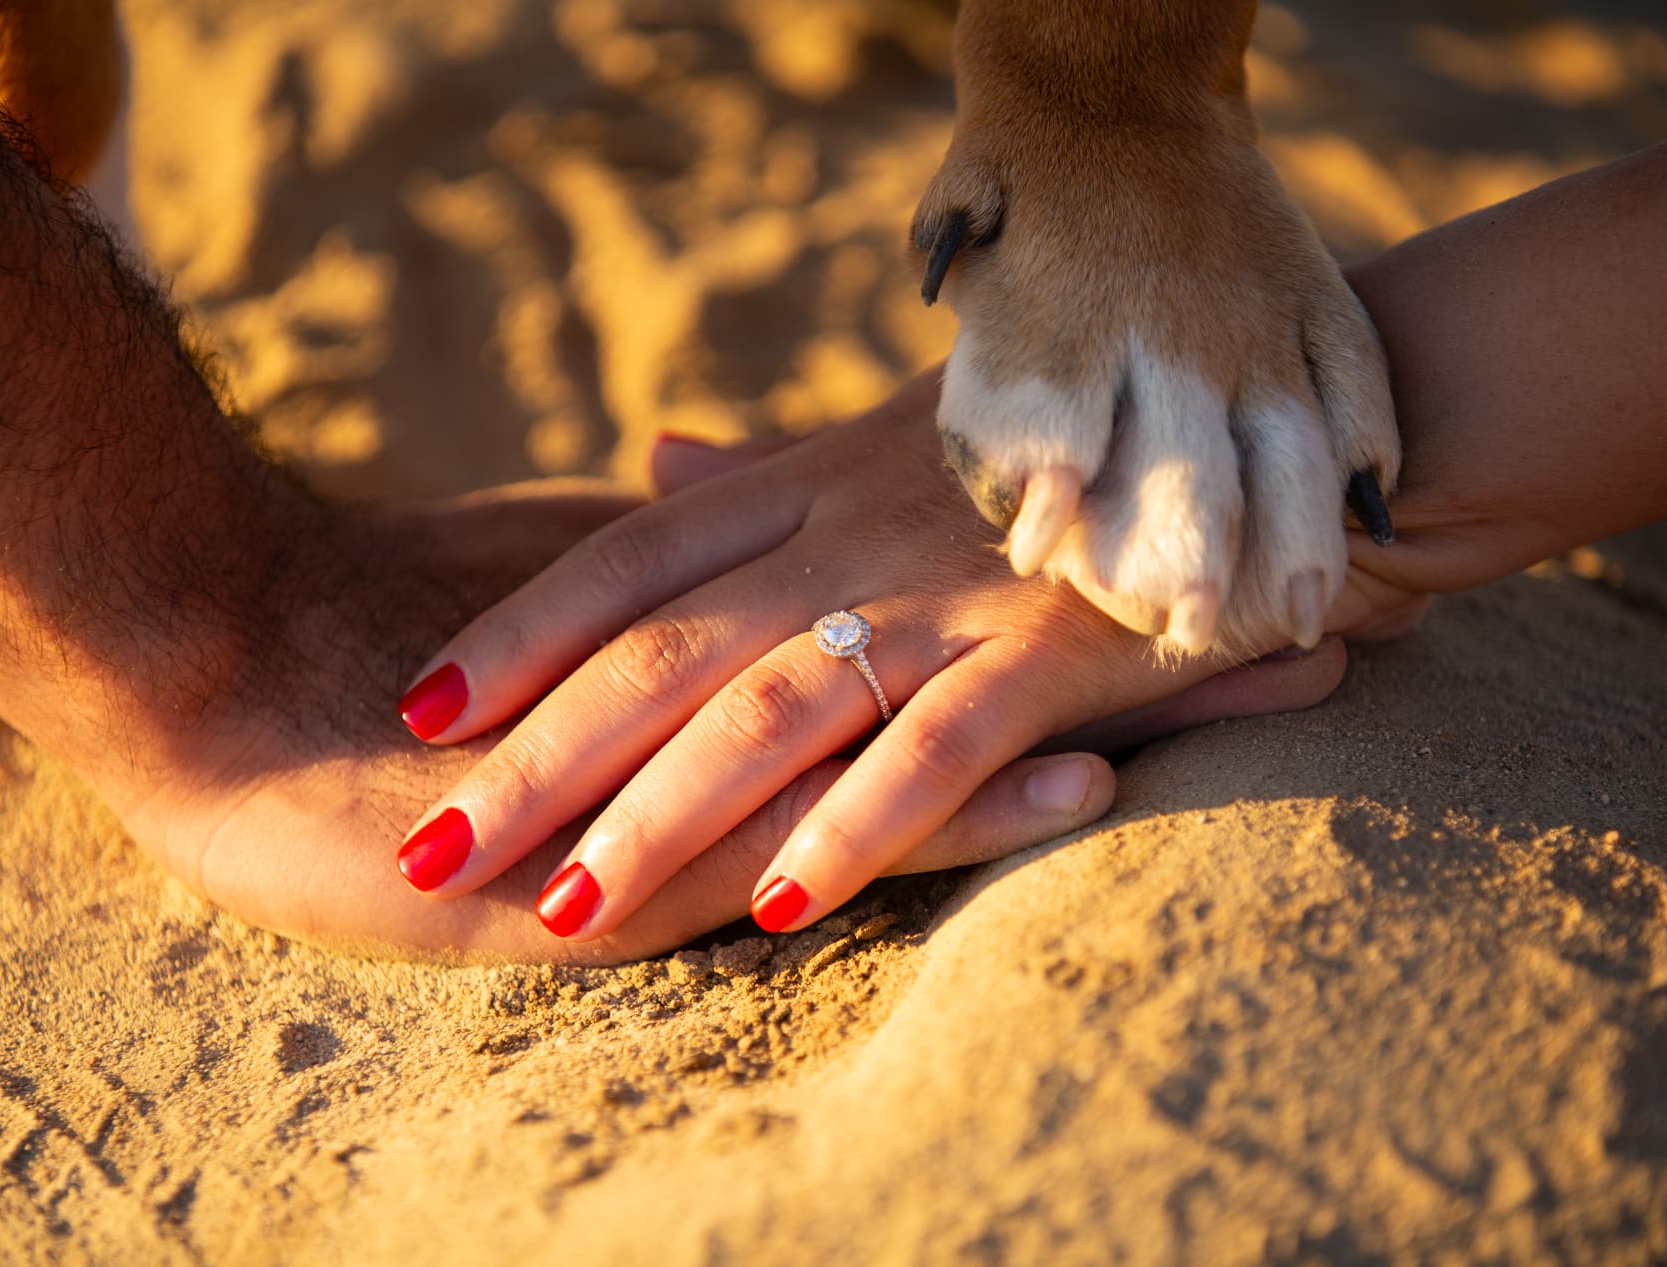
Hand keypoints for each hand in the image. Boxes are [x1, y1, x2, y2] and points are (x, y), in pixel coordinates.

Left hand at [392, 371, 1351, 940]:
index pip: (631, 556)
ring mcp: (948, 590)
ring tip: (568, 911)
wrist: (1245, 394)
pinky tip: (778, 908)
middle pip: (663, 647)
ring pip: (772, 706)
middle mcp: (854, 531)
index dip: (520, 630)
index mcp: (811, 482)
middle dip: (542, 754)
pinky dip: (855, 823)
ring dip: (664, 815)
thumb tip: (658, 473)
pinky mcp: (1052, 646)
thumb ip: (775, 475)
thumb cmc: (1064, 430)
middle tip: (432, 846)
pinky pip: (934, 746)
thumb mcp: (897, 435)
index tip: (422, 705)